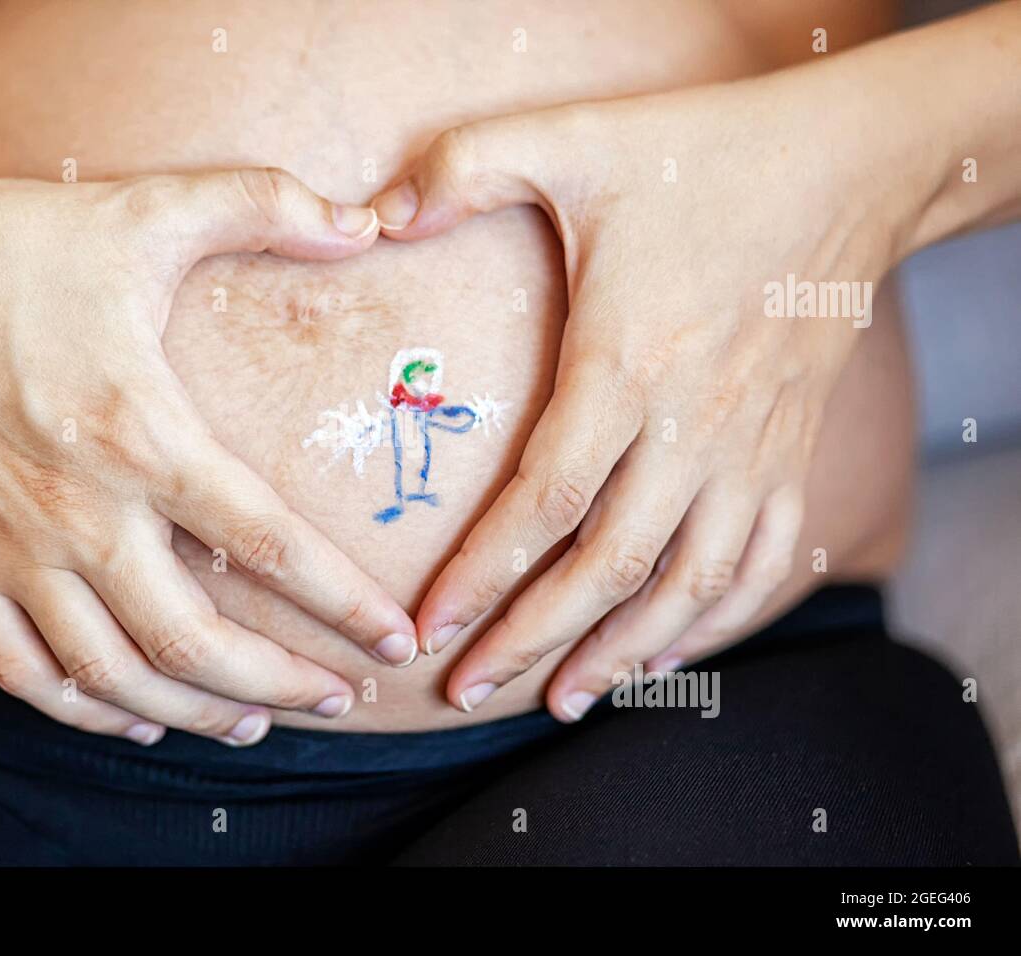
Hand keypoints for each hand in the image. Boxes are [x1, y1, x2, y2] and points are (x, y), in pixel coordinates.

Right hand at [0, 161, 411, 744]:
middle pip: (193, 642)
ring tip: (252, 721)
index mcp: (140, 433)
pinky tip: (133, 717)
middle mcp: (79, 510)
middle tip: (336, 698)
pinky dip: (84, 711)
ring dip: (192, 713)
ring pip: (113, 676)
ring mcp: (12, 547)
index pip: (266, 544)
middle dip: (280, 684)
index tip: (392, 642)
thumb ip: (266, 205)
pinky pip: (22, 669)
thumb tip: (367, 221)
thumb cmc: (12, 244)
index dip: (342, 604)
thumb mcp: (148, 210)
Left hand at [372, 78, 895, 719]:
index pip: (543, 504)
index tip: (429, 630)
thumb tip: (372, 216)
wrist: (847, 166)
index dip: (481, 578)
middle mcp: (694, 428)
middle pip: (609, 567)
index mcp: (627, 367)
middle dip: (532, 639)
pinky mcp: (793, 454)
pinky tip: (667, 655)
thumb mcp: (571, 139)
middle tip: (469, 690)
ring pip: (689, 585)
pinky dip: (715, 624)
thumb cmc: (702, 156)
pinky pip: (762, 565)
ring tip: (563, 699)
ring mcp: (754, 451)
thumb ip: (463, 169)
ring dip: (623, 652)